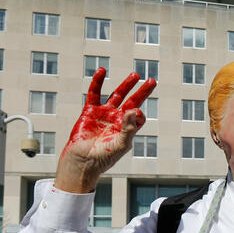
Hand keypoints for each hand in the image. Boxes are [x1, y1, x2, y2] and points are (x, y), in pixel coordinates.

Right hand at [55, 69, 155, 192]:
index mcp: (127, 129)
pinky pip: (94, 93)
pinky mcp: (90, 111)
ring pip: (116, 95)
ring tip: (135, 75)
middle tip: (151, 80)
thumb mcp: (121, 144)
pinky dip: (98, 82)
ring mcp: (104, 114)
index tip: (136, 114)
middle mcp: (117, 120)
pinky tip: (102, 71)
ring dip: (125, 85)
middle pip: (132, 102)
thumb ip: (129, 129)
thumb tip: (136, 110)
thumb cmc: (104, 157)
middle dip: (142, 92)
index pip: (138, 117)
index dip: (140, 113)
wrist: (82, 161)